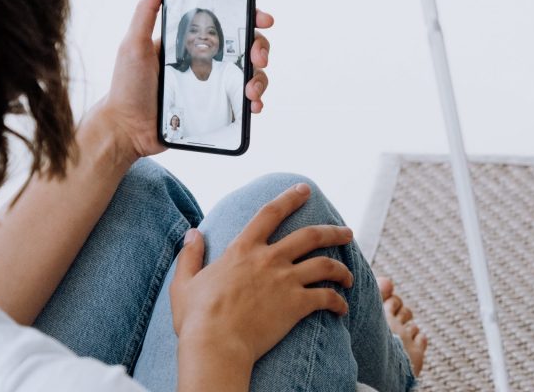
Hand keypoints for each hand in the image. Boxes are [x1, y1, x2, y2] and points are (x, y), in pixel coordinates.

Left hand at [98, 0, 274, 159]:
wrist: (127, 130)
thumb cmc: (126, 86)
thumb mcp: (133, 44)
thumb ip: (146, 10)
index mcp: (189, 40)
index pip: (225, 20)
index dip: (248, 15)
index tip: (261, 18)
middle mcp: (204, 59)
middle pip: (245, 45)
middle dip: (260, 47)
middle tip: (259, 57)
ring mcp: (212, 84)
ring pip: (250, 73)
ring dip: (260, 77)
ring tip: (251, 90)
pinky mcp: (214, 107)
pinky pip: (242, 101)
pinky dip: (255, 101)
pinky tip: (253, 105)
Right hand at [170, 184, 354, 370]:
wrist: (216, 344)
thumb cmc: (197, 317)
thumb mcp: (184, 282)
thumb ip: (191, 255)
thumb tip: (192, 233)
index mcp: (243, 249)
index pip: (270, 213)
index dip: (289, 198)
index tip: (304, 190)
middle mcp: (269, 259)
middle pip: (310, 235)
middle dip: (333, 231)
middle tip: (346, 232)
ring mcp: (285, 281)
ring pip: (325, 265)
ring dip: (342, 269)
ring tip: (349, 276)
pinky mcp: (297, 305)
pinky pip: (327, 298)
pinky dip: (339, 301)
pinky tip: (343, 307)